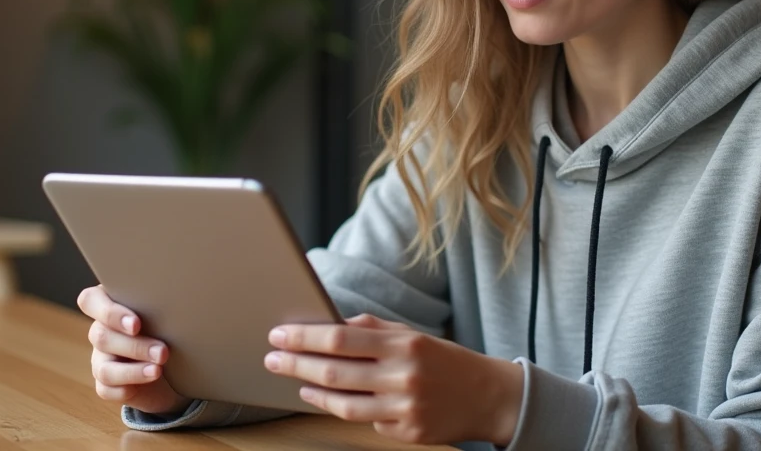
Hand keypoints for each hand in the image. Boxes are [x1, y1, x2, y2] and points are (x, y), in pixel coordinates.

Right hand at [77, 284, 191, 415]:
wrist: (176, 366)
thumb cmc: (169, 327)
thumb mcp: (166, 313)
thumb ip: (161, 305)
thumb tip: (181, 300)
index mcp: (110, 304)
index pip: (90, 300)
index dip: (109, 312)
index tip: (136, 324)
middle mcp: (101, 331)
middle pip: (101, 336)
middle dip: (134, 345)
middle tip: (163, 351)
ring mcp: (100, 359)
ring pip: (104, 367)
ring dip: (133, 370)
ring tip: (158, 370)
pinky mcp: (106, 385)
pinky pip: (107, 389)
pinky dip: (127, 387)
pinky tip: (146, 383)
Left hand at [264, 313, 524, 446]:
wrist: (487, 395)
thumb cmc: (443, 360)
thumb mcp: (412, 335)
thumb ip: (372, 330)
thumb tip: (329, 326)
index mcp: (403, 344)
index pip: (340, 339)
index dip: (304, 337)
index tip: (279, 334)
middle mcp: (403, 376)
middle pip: (335, 372)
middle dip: (296, 364)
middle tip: (272, 358)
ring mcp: (405, 409)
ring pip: (344, 404)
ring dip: (313, 391)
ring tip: (298, 382)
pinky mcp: (408, 434)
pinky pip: (367, 422)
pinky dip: (349, 410)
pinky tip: (338, 400)